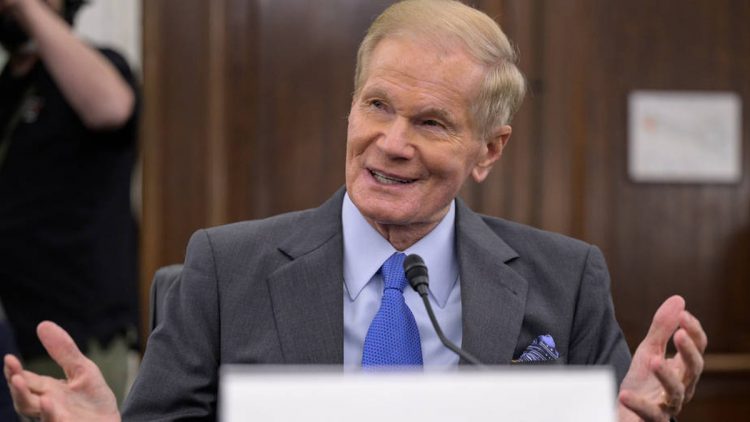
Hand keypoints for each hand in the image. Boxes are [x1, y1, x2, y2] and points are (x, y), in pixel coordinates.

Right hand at [3, 321, 120, 421]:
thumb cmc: (94, 401)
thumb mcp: (82, 370)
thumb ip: (64, 351)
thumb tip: (42, 324)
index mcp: (47, 391)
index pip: (25, 380)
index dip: (14, 371)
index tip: (9, 359)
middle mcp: (46, 406)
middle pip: (23, 397)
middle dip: (15, 384)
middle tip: (11, 369)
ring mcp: (55, 418)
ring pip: (32, 410)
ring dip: (23, 397)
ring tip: (18, 380)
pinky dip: (49, 414)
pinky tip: (48, 401)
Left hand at [618, 295, 706, 420]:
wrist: (626, 410)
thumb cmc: (643, 381)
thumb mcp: (649, 350)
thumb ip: (662, 328)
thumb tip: (679, 299)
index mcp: (683, 369)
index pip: (698, 348)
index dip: (694, 332)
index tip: (683, 314)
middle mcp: (682, 388)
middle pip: (694, 370)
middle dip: (688, 352)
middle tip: (679, 334)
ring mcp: (669, 405)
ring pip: (676, 393)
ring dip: (667, 375)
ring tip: (654, 360)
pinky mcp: (653, 419)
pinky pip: (650, 414)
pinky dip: (638, 404)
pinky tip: (625, 394)